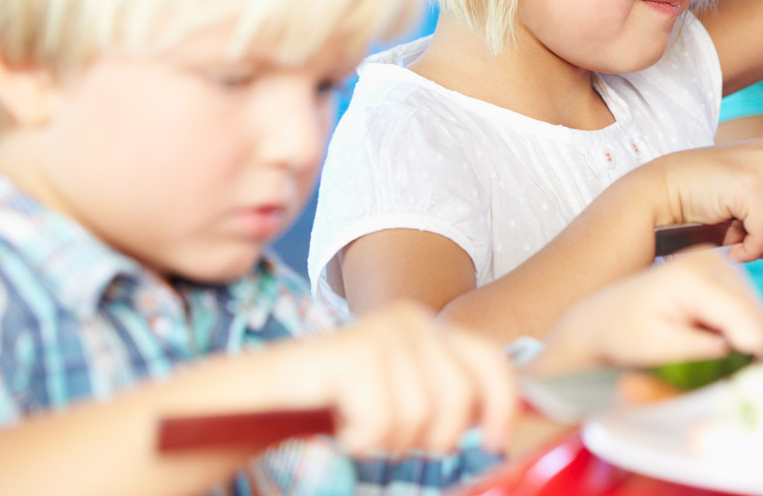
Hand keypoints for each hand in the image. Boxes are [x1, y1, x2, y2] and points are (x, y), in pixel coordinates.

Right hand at [262, 302, 516, 454]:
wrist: (257, 396)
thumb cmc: (333, 403)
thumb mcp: (405, 395)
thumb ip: (449, 396)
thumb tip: (505, 420)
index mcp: (430, 327)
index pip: (491, 362)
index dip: (503, 406)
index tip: (496, 442)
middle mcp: (412, 320)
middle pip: (461, 398)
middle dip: (432, 436)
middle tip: (390, 435)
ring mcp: (384, 333)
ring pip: (421, 418)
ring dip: (388, 440)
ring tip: (358, 424)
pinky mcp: (356, 353)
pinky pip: (383, 423)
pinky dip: (360, 440)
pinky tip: (340, 423)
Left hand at [531, 251, 762, 374]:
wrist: (603, 319)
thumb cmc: (622, 335)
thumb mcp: (660, 350)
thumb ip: (706, 352)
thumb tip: (749, 352)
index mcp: (694, 277)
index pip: (747, 320)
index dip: (749, 354)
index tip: (733, 378)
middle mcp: (711, 259)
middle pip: (755, 313)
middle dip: (745, 346)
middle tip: (716, 368)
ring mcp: (717, 261)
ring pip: (754, 311)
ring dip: (740, 337)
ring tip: (704, 349)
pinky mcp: (719, 270)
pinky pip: (744, 307)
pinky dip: (734, 328)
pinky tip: (706, 335)